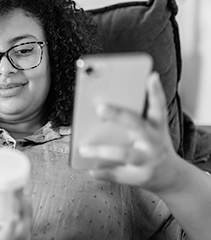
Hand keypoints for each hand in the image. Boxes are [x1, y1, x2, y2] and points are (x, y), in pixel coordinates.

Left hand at [79, 72, 183, 193]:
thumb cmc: (153, 147)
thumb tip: (101, 107)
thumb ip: (132, 119)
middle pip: (136, 125)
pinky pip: (118, 174)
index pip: (158, 106)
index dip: (156, 91)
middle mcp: (154, 141)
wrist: (171, 177)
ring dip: (102, 150)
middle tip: (99, 108)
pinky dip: (103, 172)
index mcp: (156, 127)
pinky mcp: (140, 177)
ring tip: (83, 148)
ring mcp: (148, 160)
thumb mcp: (151, 131)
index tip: (150, 77)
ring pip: (125, 154)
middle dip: (118, 115)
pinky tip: (90, 169)